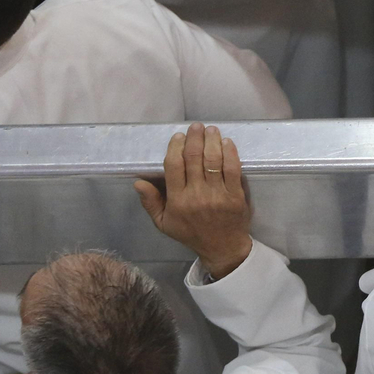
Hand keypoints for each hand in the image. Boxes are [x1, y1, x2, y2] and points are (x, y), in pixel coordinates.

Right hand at [134, 123, 252, 279]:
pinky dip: (229, 153)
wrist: (222, 247)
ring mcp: (217, 195)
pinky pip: (232, 169)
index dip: (175, 148)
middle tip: (197, 126)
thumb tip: (138, 181)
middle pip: (194, 159)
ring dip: (212, 141)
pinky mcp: (235, 195)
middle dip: (195, 138)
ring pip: (213, 161)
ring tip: (211, 130)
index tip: (178, 136)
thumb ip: (150, 202)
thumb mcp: (164, 223)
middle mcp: (196, 195)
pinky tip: (226, 142)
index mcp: (177, 201)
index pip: (174, 166)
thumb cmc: (191, 233)